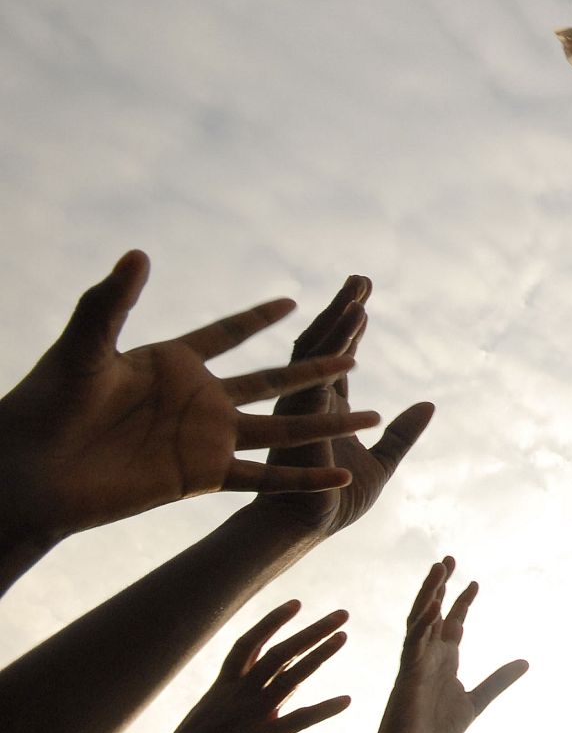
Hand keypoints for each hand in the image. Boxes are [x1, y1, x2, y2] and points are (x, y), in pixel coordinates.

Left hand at [0, 252, 377, 545]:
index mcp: (173, 363)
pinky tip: (342, 474)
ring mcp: (206, 440)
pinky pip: (265, 478)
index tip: (294, 303)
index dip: (257, 318)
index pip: (226, 333)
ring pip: (282, 429)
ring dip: (328, 422)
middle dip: (315, 369)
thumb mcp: (83, 347)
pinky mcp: (205, 476)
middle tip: (354, 351)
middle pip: (271, 381)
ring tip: (376, 413)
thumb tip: (137, 254)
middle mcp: (198, 400)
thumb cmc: (46, 405)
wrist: (30, 473)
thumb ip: (111, 301)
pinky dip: (304, 478)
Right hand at [133, 600, 350, 732]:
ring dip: (319, 654)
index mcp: (220, 690)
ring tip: (344, 636)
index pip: (248, 644)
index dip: (272, 622)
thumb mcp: (208, 721)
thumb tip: (274, 686)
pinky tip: (347, 700)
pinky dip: (323, 709)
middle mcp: (235, 697)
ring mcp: (246, 719)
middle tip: (342, 613)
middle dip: (311, 631)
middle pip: (278, 653)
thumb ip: (240, 700)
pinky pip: (296, 721)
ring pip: (288, 676)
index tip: (296, 604)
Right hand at [245, 276, 434, 541]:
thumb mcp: (383, 462)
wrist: (307, 525)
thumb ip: (403, 434)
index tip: (364, 303)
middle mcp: (311, 399)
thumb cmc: (336, 500)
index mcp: (327, 408)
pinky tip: (356, 318)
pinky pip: (320, 364)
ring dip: (341, 315)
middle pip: (326, 343)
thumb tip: (429, 405)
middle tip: (361, 280)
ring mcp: (302, 401)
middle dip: (343, 310)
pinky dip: (339, 339)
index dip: (352, 331)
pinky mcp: (301, 408)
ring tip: (359, 287)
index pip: (340, 360)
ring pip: (320, 347)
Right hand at [370, 558, 527, 732]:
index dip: (462, 602)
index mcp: (443, 661)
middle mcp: (428, 656)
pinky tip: (432, 605)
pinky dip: (422, 623)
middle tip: (448, 560)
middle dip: (440, 587)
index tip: (474, 583)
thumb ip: (498, 681)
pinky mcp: (407, 674)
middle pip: (433, 613)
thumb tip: (526, 662)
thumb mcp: (475, 702)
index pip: (453, 623)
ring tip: (439, 569)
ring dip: (428, 594)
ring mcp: (415, 663)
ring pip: (420, 620)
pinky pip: (413, 643)